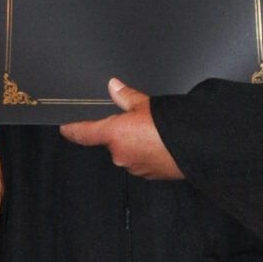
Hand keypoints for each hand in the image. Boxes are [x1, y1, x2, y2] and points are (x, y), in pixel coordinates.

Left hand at [60, 80, 183, 178]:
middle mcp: (119, 154)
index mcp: (114, 135)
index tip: (65, 128)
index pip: (84, 133)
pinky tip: (161, 145)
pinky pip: (141, 161)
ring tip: (154, 132)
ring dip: (135, 143)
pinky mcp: (149, 175)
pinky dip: (146, 153)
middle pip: (111, 141)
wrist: (197, 148)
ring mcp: (134, 167)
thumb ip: (126, 96)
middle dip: (121, 132)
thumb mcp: (146, 104)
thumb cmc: (170, 126)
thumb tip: (114, 86)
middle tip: (138, 120)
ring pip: (127, 152)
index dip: (73, 129)